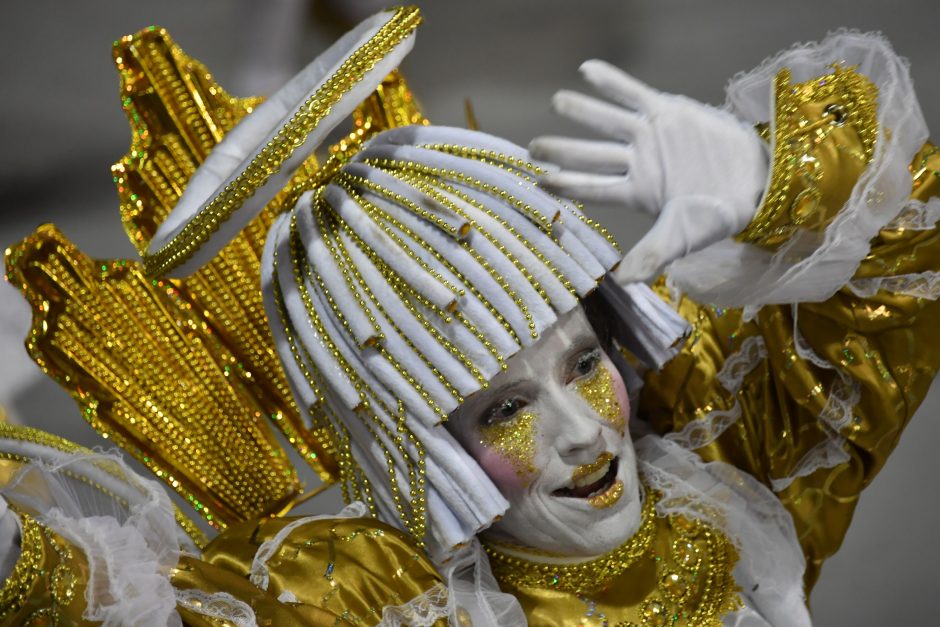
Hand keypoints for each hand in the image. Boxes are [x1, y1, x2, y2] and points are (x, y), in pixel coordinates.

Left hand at [530, 60, 767, 282]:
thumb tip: (621, 283)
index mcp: (635, 192)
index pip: (592, 188)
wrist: (755, 184)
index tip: (539, 181)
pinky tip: (587, 70)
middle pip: (591, 155)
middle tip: (532, 147)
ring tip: (557, 100)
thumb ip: (650, 256)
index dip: (566, 184)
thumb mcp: (679, 238)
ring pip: (607, 121)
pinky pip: (634, 93)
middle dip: (562, 150)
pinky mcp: (668, 112)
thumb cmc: (717, 215)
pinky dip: (612, 82)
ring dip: (582, 111)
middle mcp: (637, 163)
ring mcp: (650, 136)